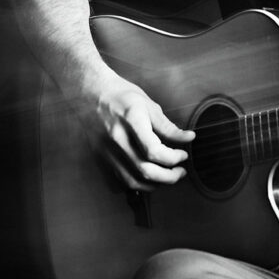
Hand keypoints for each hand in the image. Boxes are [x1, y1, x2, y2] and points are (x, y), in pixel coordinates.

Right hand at [78, 79, 194, 190]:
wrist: (90, 94)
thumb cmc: (122, 96)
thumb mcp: (148, 105)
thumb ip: (168, 127)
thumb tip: (188, 138)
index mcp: (131, 120)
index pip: (154, 150)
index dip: (173, 158)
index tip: (183, 155)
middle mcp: (117, 138)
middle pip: (145, 170)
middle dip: (169, 176)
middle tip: (181, 171)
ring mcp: (106, 150)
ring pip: (133, 180)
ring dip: (156, 184)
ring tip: (168, 176)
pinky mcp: (101, 158)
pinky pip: (121, 180)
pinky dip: (139, 183)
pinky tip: (150, 177)